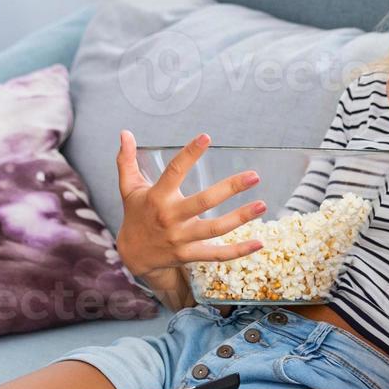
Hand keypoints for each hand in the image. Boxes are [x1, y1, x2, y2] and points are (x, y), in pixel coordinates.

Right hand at [115, 131, 267, 280]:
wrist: (132, 256)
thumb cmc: (136, 215)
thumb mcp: (128, 189)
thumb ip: (126, 161)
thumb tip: (125, 133)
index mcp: (157, 197)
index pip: (174, 171)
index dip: (190, 154)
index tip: (207, 137)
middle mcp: (170, 217)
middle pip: (204, 201)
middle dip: (230, 188)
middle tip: (254, 176)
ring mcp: (181, 238)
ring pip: (215, 229)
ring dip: (241, 218)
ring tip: (262, 205)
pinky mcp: (189, 254)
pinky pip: (217, 255)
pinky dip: (238, 251)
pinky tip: (259, 243)